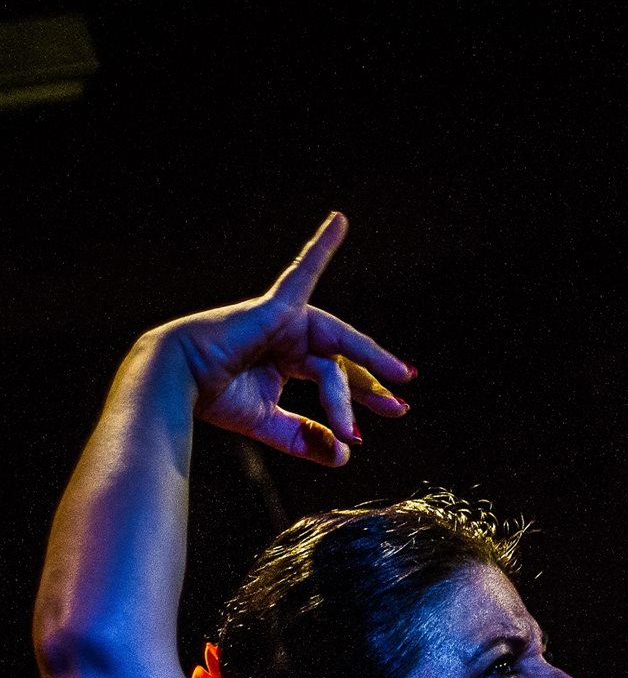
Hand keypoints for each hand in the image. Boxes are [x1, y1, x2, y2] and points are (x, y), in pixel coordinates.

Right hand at [153, 212, 415, 465]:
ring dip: (363, 371)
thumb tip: (344, 457)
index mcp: (285, 359)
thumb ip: (304, 438)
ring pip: (334, 353)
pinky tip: (341, 221)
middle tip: (399, 407)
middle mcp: (289, 335)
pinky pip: (302, 272)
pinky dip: (321, 246)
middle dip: (372, 386)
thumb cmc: (212, 397)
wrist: (176, 381)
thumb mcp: (267, 425)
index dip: (362, 398)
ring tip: (396, 381)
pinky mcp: (277, 307)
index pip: (334, 376)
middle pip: (342, 362)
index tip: (394, 412)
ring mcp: (284, 319)